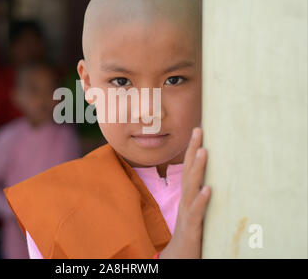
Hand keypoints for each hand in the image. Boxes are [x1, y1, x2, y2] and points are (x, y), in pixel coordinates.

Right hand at [159, 127, 210, 258]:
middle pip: (188, 171)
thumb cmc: (190, 234)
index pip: (189, 168)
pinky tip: (208, 190)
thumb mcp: (194, 211)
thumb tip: (210, 179)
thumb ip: (199, 195)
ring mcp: (187, 213)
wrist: (178, 258)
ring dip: (197, 169)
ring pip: (191, 187)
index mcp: (187, 196)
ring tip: (204, 151)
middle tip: (199, 130)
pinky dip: (201, 201)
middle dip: (193, 149)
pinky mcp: (191, 228)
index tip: (199, 130)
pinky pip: (196, 213)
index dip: (193, 149)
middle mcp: (185, 200)